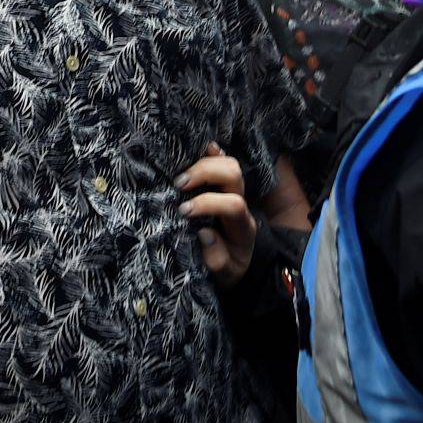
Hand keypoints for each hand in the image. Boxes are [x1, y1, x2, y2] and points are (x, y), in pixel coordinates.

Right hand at [177, 142, 255, 288]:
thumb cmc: (228, 269)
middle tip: (179, 184)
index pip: (232, 205)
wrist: (239, 265)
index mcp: (242, 227)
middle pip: (234, 174)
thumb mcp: (225, 274)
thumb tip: (204, 232)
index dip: (207, 203)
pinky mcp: (226, 188)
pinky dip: (214, 153)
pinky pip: (224, 164)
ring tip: (181, 176)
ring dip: (205, 162)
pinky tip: (204, 147)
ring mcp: (235, 193)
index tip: (183, 211)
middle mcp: (242, 205)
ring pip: (230, 164)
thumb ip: (217, 258)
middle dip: (204, 173)